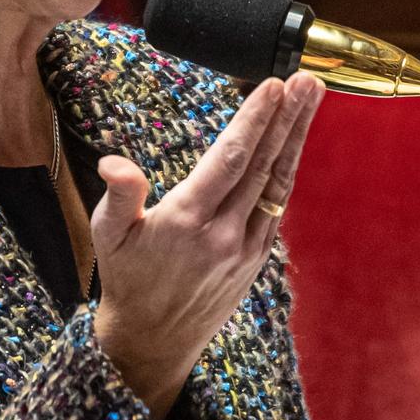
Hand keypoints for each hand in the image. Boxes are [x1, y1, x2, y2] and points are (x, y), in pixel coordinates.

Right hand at [91, 74, 323, 414]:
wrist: (153, 341)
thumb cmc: (126, 279)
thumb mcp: (108, 235)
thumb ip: (119, 195)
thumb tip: (115, 164)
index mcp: (186, 221)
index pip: (229, 159)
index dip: (254, 120)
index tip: (273, 86)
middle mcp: (223, 234)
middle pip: (262, 164)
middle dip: (286, 117)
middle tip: (306, 78)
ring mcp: (245, 248)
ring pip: (276, 183)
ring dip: (295, 137)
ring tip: (311, 96)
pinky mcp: (256, 258)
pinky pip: (276, 205)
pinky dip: (286, 170)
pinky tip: (293, 143)